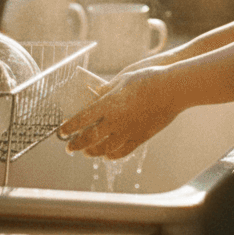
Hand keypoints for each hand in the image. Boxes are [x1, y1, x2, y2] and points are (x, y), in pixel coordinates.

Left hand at [56, 66, 178, 158]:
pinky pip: (123, 151)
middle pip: (89, 138)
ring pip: (105, 148)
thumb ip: (107, 90)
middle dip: (76, 144)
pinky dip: (112, 155)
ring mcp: (128, 131)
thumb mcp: (123, 79)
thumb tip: (96, 94)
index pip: (82, 119)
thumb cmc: (148, 79)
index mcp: (108, 104)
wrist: (172, 89)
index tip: (61, 132)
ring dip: (92, 152)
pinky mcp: (141, 137)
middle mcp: (115, 120)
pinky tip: (108, 155)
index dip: (69, 127)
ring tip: (87, 152)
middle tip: (69, 148)